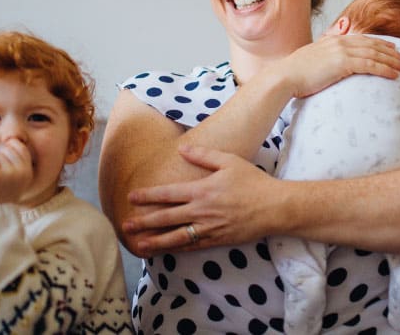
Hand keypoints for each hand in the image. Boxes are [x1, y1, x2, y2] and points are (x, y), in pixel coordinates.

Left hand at [0, 138, 32, 205]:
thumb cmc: (4, 190)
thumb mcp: (18, 176)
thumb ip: (18, 160)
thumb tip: (10, 138)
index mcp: (28, 172)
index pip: (20, 147)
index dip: (10, 150)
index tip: (6, 163)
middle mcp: (21, 173)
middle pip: (7, 149)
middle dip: (1, 158)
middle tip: (0, 175)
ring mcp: (8, 175)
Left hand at [122, 145, 278, 254]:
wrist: (275, 207)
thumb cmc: (253, 181)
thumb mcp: (229, 161)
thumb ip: (203, 155)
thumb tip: (182, 148)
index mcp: (202, 190)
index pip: (168, 194)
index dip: (148, 196)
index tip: (131, 197)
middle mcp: (202, 211)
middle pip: (166, 218)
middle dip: (144, 222)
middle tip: (125, 225)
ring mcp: (209, 228)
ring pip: (176, 236)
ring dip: (156, 241)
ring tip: (139, 244)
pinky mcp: (218, 240)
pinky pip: (193, 245)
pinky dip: (177, 248)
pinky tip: (166, 250)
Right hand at [274, 34, 399, 97]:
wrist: (285, 76)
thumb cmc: (295, 73)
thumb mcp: (312, 59)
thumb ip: (325, 57)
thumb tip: (330, 64)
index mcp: (333, 40)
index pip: (362, 39)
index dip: (380, 43)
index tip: (392, 48)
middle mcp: (340, 42)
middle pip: (372, 45)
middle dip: (391, 52)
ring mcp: (342, 51)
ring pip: (375, 54)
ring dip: (392, 61)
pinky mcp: (343, 63)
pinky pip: (370, 65)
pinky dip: (384, 69)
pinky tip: (394, 75)